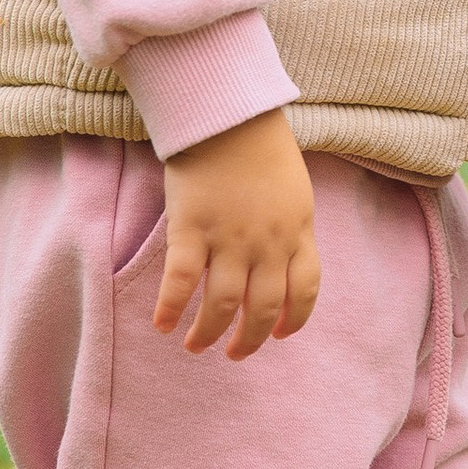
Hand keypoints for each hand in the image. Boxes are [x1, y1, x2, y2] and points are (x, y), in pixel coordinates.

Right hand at [156, 109, 320, 356]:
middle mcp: (267, 243)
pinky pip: (180, 280)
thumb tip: (282, 255)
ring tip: (196, 346)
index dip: (294, 319)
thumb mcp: (294, 189)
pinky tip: (162, 324)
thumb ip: (290, 225)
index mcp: (297, 231)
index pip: (305, 290)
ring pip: (222, 304)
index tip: (280, 335)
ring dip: (208, 332)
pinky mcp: (191, 228)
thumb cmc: (262, 144)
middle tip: (235, 354)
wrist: (229, 114)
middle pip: (264, 308)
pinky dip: (171, 307)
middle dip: (250, 339)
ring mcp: (229, 238)